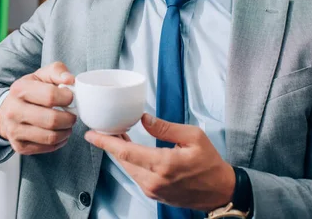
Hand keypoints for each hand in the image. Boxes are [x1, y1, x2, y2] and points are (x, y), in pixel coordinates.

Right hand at [0, 62, 76, 154]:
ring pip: (51, 137)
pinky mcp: (19, 146)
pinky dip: (59, 142)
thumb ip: (57, 71)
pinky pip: (47, 148)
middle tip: (73, 115)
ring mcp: (14, 130)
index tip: (70, 97)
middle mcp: (14, 111)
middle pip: (52, 120)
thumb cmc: (30, 91)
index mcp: (20, 89)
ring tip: (68, 124)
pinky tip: (60, 133)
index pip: (50, 96)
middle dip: (69, 118)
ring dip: (66, 131)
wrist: (8, 110)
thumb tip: (70, 79)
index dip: (67, 97)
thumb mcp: (41, 75)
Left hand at [85, 113, 235, 211]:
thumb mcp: (193, 137)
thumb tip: (144, 119)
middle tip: (103, 127)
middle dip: (110, 143)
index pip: (126, 152)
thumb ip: (165, 127)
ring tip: (115, 134)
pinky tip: (129, 149)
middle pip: (122, 160)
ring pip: (127, 167)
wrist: (220, 191)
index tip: (91, 134)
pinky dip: (129, 161)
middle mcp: (154, 180)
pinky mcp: (154, 193)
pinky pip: (135, 175)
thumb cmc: (210, 163)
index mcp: (163, 165)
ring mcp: (152, 189)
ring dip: (120, 152)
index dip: (106, 142)